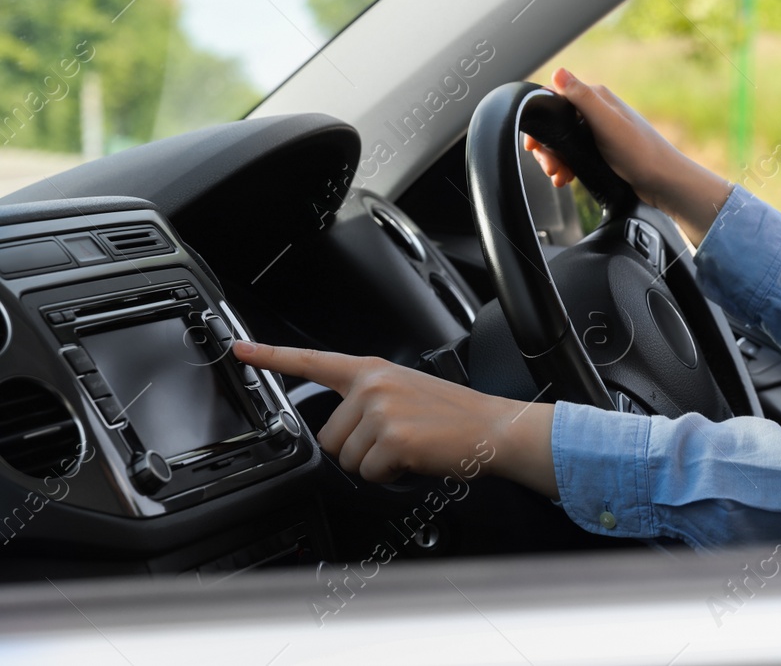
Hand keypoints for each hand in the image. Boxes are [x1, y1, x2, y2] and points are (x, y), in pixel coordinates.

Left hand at [232, 340, 556, 495]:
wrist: (495, 428)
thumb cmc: (457, 417)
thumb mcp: (408, 392)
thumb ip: (370, 399)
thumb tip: (344, 428)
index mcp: (373, 370)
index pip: (313, 361)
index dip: (270, 357)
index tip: (239, 351)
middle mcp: (372, 386)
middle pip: (329, 437)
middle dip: (358, 449)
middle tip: (397, 441)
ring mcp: (381, 410)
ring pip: (346, 459)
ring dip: (375, 464)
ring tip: (409, 448)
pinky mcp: (391, 439)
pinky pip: (368, 473)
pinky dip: (390, 476)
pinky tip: (414, 459)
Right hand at [525, 68, 733, 243]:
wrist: (663, 182)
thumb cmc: (640, 152)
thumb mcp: (607, 124)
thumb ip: (583, 98)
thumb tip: (558, 71)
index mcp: (596, 98)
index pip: (554, 100)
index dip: (538, 121)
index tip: (533, 143)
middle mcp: (596, 111)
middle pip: (554, 124)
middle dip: (546, 147)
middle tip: (549, 167)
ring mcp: (598, 130)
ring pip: (562, 141)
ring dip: (554, 159)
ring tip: (558, 176)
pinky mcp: (600, 149)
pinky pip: (572, 154)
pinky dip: (565, 166)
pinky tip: (566, 179)